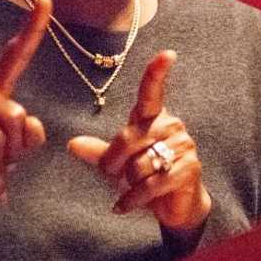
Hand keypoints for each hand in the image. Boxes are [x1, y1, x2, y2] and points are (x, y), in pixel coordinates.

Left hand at [68, 50, 211, 232]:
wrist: (176, 206)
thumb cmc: (145, 177)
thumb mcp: (119, 164)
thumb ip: (98, 153)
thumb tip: (72, 144)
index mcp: (153, 117)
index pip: (153, 92)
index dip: (157, 73)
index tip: (167, 53)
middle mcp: (171, 125)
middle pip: (127, 139)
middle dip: (113, 164)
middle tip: (114, 176)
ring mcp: (183, 146)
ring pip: (138, 164)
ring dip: (128, 183)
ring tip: (133, 188)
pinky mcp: (189, 169)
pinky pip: (151, 184)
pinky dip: (132, 199)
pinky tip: (124, 206)